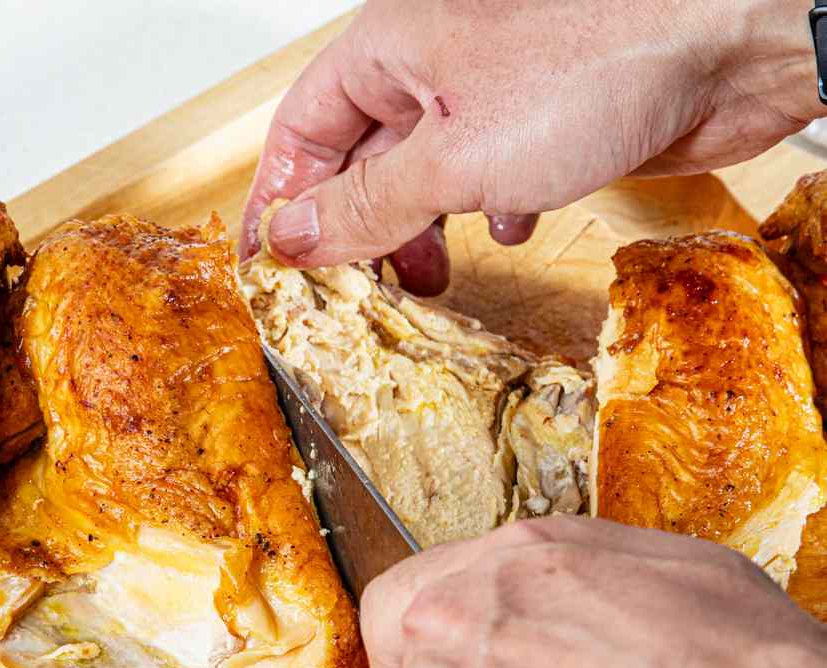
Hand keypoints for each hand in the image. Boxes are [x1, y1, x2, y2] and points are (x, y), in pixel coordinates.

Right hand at [242, 0, 823, 294]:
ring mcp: (493, 90)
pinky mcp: (547, 119)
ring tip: (425, 278)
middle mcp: (434, 63)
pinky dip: (488, 209)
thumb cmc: (599, 60)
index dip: (278, 201)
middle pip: (359, 156)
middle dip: (353, 227)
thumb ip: (365, 207)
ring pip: (426, 171)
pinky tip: (510, 230)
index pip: (301, 131)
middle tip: (350, 290)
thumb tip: (292, 241)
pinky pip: (490, 172)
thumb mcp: (452, 158)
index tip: (267, 267)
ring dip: (420, 230)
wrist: (732, 44)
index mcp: (389, 48)